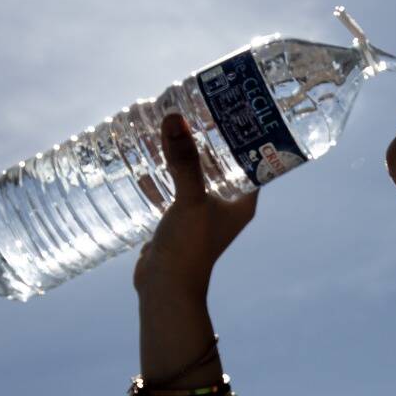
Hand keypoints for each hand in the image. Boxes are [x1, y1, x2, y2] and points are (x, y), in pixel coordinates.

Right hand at [133, 112, 257, 296]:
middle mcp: (226, 206)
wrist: (165, 290)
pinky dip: (160, 175)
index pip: (253, 157)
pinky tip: (142, 160)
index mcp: (243, 201)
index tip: (232, 105)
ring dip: (183, 155)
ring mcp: (201, 213)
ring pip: (194, 174)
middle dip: (208, 138)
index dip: (244, 132)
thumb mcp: (189, 200)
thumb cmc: (189, 248)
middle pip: (221, 162)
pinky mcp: (178, 221)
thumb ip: (183, 161)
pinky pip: (171, 189)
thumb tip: (174, 119)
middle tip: (195, 108)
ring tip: (169, 127)